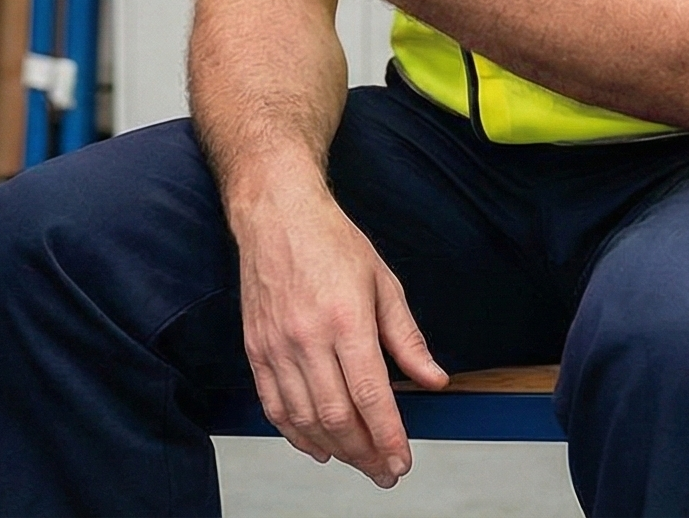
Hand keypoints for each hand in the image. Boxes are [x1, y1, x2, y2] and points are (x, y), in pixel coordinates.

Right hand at [233, 186, 448, 486]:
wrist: (277, 214)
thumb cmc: (331, 241)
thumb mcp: (384, 282)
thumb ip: (407, 338)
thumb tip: (432, 378)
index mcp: (346, 319)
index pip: (370, 396)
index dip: (387, 437)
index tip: (401, 461)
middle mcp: (308, 337)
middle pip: (337, 416)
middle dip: (365, 454)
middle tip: (384, 472)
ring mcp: (277, 346)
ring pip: (304, 418)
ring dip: (334, 450)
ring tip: (358, 462)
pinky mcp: (256, 349)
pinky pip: (273, 405)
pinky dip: (295, 434)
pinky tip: (317, 445)